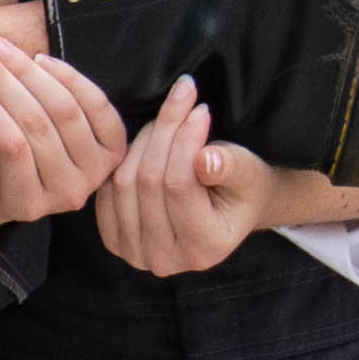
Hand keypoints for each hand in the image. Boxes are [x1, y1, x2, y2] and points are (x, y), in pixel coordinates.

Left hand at [0, 42, 132, 230]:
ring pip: (34, 124)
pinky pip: (11, 146)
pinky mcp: (29, 204)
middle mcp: (94, 176)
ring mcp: (64, 193)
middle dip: (20, 69)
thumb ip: (54, 93)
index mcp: (110, 151)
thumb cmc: (12, 152)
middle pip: (60, 109)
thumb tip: (33, 48)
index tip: (33, 52)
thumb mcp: (47, 122)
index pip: (95, 103)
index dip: (65, 73)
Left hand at [88, 77, 277, 275]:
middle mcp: (166, 261)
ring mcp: (135, 254)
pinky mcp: (114, 240)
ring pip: (124, 182)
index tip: (201, 108)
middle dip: (165, 132)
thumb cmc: (243, 188)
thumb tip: (205, 160)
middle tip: (182, 98)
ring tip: (169, 116)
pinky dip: (124, 158)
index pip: (180, 185)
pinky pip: (108, 188)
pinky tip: (148, 139)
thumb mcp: (249, 173)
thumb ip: (230, 166)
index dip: (186, 140)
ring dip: (144, 139)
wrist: (228, 208)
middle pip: (147, 183)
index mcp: (204, 249)